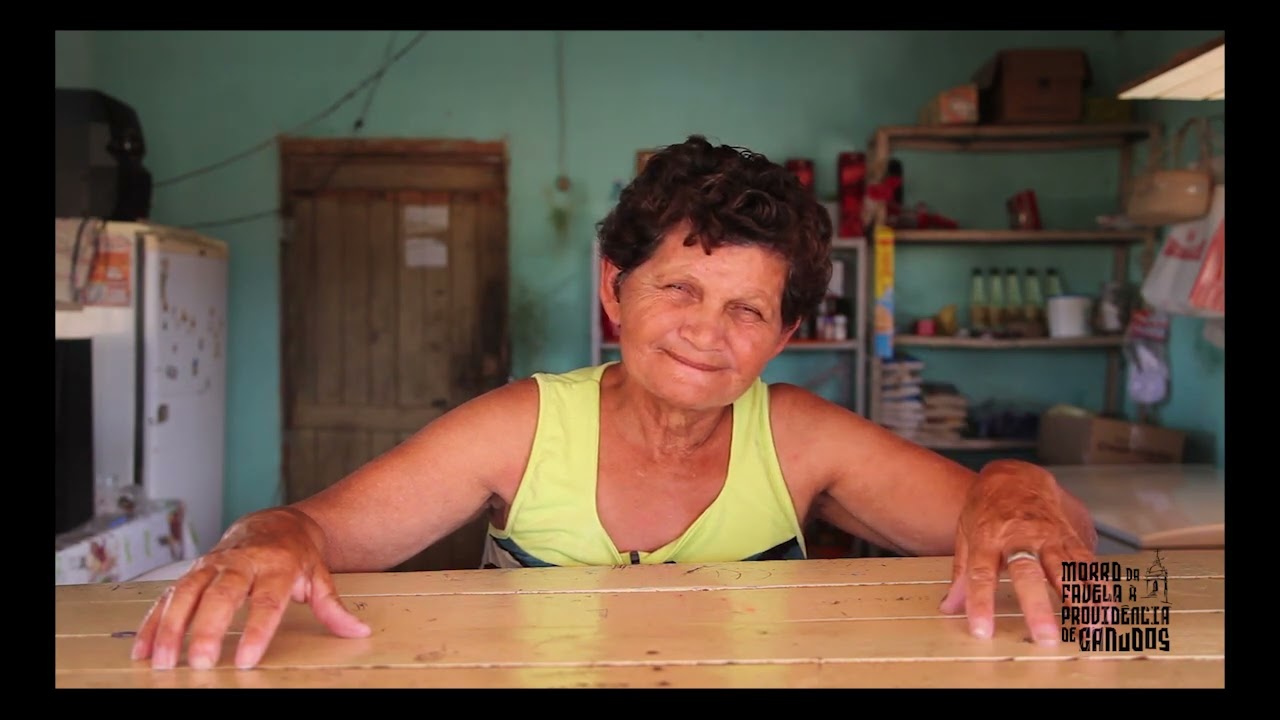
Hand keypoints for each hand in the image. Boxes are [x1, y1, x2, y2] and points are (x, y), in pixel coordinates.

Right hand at [131, 508, 370, 669]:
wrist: (276, 524)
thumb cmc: (297, 556)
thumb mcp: (319, 577)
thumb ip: (333, 608)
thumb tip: (357, 632)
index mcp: (277, 565)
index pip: (267, 600)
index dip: (256, 629)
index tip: (246, 657)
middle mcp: (242, 562)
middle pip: (222, 595)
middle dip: (207, 629)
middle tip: (199, 661)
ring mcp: (213, 565)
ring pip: (187, 592)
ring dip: (172, 627)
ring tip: (164, 660)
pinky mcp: (193, 571)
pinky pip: (169, 595)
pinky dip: (154, 621)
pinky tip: (144, 647)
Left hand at [938, 460, 1094, 646]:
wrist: (1016, 475)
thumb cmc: (988, 508)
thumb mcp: (966, 534)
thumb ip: (961, 573)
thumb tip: (948, 608)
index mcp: (988, 538)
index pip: (980, 574)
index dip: (981, 603)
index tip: (982, 631)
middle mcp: (1020, 538)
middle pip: (1029, 574)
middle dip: (1038, 607)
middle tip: (1046, 637)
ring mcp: (1048, 536)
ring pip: (1066, 570)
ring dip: (1080, 601)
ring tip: (1090, 630)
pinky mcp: (1070, 536)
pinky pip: (1087, 563)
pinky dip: (1099, 586)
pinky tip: (1107, 609)